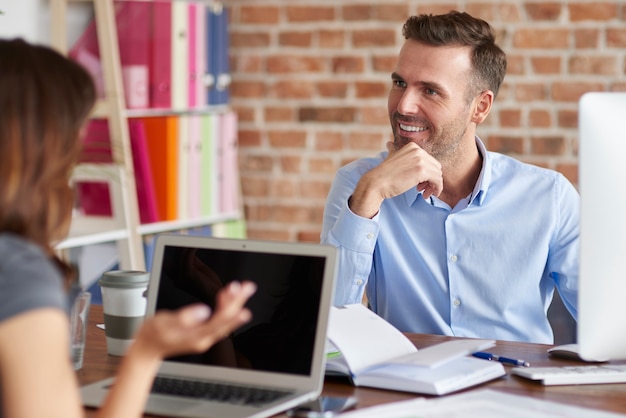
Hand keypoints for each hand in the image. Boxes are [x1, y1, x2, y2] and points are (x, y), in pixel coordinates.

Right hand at [133, 281, 255, 358]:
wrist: (146, 350)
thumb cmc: (151, 336)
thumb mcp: (164, 324)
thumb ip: (184, 318)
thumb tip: (204, 311)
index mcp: (196, 337)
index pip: (219, 321)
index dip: (231, 307)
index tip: (239, 296)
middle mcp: (204, 339)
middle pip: (226, 319)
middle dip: (237, 301)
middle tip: (248, 286)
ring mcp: (204, 337)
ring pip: (224, 320)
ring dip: (233, 303)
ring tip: (240, 288)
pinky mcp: (202, 334)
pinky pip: (218, 321)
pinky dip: (224, 308)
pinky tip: (226, 298)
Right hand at [349, 141, 442, 217]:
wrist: (376, 183)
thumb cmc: (383, 174)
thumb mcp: (390, 157)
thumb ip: (393, 150)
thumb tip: (389, 144)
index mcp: (413, 146)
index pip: (429, 161)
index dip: (427, 173)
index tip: (420, 183)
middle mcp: (418, 151)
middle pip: (435, 167)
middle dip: (431, 180)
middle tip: (422, 190)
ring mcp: (420, 160)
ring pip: (438, 175)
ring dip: (433, 186)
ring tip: (424, 194)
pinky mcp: (422, 171)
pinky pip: (437, 181)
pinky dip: (436, 189)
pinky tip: (426, 195)